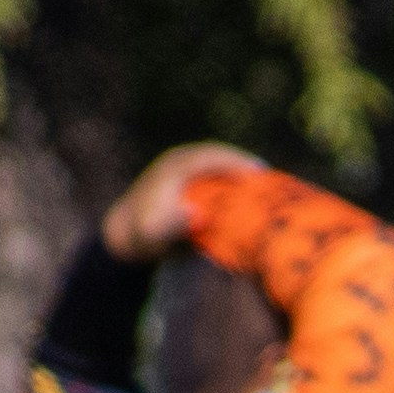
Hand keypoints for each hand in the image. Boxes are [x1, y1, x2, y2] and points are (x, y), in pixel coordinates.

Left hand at [104, 142, 262, 260]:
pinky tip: (247, 193)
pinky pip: (212, 172)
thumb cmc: (142, 237)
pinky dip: (230, 179)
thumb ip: (173, 225)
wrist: (123, 236)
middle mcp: (179, 162)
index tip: (259, 172)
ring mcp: (182, 168)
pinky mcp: (185, 179)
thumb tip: (197, 214)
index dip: (237, 162)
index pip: (212, 157)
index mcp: (175, 168)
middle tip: (270, 176)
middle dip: (243, 163)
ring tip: (265, 183)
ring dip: (239, 170)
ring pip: (216, 162)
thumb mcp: (155, 235)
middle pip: (218, 155)